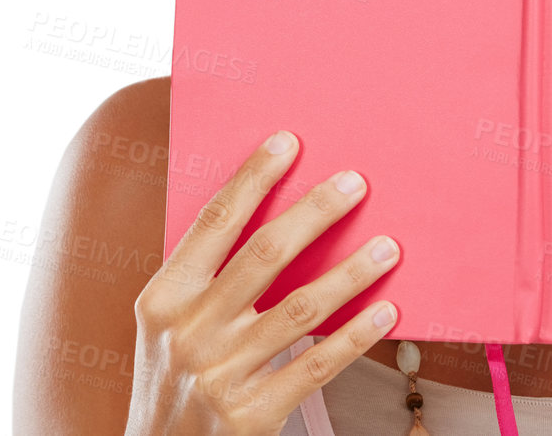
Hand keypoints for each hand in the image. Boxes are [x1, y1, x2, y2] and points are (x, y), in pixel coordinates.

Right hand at [126, 131, 401, 435]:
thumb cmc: (171, 381)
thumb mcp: (167, 325)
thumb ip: (205, 279)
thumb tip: (271, 218)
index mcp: (163, 297)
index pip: (214, 222)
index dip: (252, 178)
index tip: (288, 142)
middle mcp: (189, 331)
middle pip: (264, 256)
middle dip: (314, 212)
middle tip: (355, 183)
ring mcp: (220, 375)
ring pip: (301, 310)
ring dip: (351, 273)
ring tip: (388, 247)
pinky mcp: (251, 416)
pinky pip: (316, 366)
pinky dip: (355, 336)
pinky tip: (385, 311)